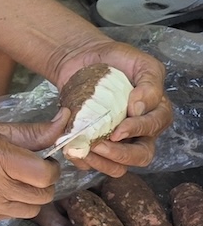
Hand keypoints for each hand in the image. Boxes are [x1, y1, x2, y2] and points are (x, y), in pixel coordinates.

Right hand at [0, 110, 69, 222]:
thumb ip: (32, 132)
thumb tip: (66, 120)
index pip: (44, 175)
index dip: (51, 168)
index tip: (44, 160)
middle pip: (42, 196)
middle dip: (43, 183)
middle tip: (30, 170)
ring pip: (28, 211)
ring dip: (28, 197)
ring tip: (13, 180)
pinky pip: (7, 216)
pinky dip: (9, 204)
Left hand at [53, 40, 171, 176]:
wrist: (83, 58)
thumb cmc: (116, 59)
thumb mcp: (141, 63)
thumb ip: (149, 84)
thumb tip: (140, 108)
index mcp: (155, 113)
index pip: (153, 129)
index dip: (137, 131)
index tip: (118, 129)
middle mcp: (139, 132)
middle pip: (140, 156)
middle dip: (120, 154)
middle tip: (99, 145)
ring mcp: (117, 141)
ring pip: (117, 167)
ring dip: (101, 163)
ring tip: (83, 149)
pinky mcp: (94, 144)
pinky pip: (91, 163)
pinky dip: (81, 160)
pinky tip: (71, 149)